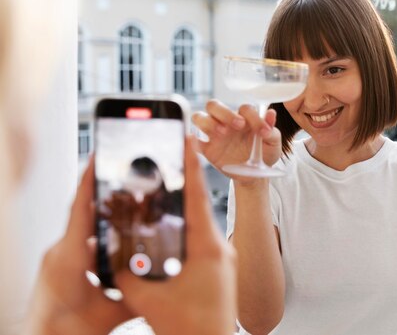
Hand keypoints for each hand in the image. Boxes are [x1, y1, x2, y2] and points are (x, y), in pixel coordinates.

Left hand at [25, 157, 132, 334]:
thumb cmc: (67, 333)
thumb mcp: (109, 314)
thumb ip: (134, 294)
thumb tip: (161, 281)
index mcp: (70, 258)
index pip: (79, 209)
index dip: (88, 182)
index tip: (96, 158)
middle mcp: (60, 253)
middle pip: (86, 215)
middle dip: (108, 200)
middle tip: (131, 185)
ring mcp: (57, 259)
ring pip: (84, 230)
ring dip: (105, 221)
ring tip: (130, 215)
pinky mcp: (58, 267)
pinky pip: (80, 244)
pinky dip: (98, 240)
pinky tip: (118, 245)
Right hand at [115, 136, 237, 334]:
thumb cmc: (188, 329)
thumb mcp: (148, 299)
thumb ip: (127, 273)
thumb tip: (113, 252)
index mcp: (208, 249)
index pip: (198, 197)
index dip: (191, 167)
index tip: (189, 140)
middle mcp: (221, 249)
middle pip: (200, 207)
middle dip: (185, 184)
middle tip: (174, 158)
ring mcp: (223, 259)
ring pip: (202, 224)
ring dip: (186, 207)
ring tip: (170, 189)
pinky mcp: (220, 269)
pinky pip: (203, 239)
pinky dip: (188, 229)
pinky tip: (174, 228)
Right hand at [192, 99, 282, 180]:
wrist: (254, 175)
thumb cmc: (263, 155)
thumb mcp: (273, 144)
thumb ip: (272, 130)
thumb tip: (271, 114)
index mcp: (244, 118)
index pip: (244, 108)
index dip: (254, 117)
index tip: (264, 132)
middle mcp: (226, 122)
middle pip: (214, 105)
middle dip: (225, 113)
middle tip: (239, 125)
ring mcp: (214, 134)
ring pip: (199, 117)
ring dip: (209, 122)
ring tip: (222, 133)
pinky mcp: (207, 149)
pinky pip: (194, 141)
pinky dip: (193, 140)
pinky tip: (200, 143)